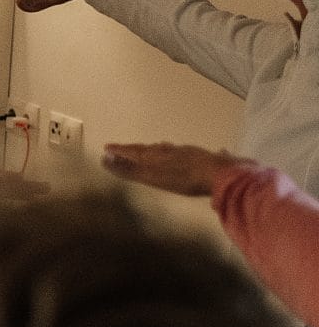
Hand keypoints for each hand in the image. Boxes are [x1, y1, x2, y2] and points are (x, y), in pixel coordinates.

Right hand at [101, 141, 244, 197]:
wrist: (220, 175)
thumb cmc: (183, 179)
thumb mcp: (152, 177)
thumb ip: (129, 169)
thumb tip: (105, 159)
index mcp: (156, 155)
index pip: (133, 151)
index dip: (120, 150)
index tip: (107, 147)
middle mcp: (170, 151)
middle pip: (150, 149)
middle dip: (137, 150)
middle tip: (127, 149)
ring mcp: (188, 153)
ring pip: (169, 150)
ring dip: (159, 150)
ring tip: (154, 150)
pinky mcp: (205, 158)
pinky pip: (191, 153)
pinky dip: (186, 154)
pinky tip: (193, 154)